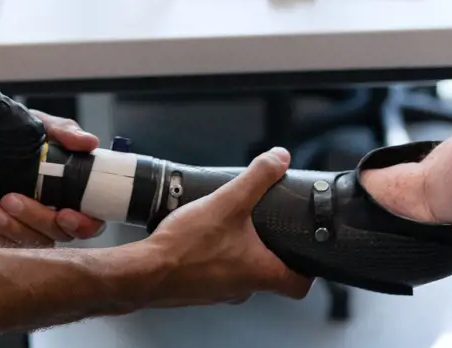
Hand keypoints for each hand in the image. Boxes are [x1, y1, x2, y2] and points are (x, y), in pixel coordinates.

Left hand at [0, 110, 106, 247]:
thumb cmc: (22, 136)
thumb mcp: (43, 126)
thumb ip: (65, 132)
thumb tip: (88, 142)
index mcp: (73, 193)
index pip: (90, 221)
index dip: (83, 224)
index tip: (65, 214)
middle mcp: (55, 214)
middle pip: (59, 234)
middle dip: (37, 219)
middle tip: (12, 199)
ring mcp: (31, 227)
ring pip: (32, 242)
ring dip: (14, 228)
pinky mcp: (6, 235)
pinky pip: (7, 246)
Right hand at [139, 147, 313, 305]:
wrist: (144, 273)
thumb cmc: (186, 247)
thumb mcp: (227, 203)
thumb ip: (256, 178)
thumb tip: (280, 158)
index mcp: (260, 274)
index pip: (298, 286)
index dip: (308, 270)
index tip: (306, 253)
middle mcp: (243, 290)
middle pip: (270, 276)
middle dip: (270, 252)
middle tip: (268, 229)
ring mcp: (220, 293)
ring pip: (241, 274)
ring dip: (240, 253)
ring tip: (231, 228)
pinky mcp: (198, 291)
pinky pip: (216, 275)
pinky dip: (215, 259)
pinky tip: (202, 240)